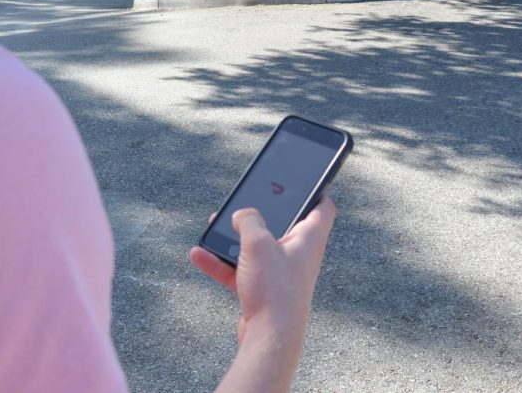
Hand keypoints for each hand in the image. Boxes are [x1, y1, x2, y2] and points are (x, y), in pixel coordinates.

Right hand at [190, 196, 336, 345]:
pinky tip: (199, 255)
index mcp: (308, 238)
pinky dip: (221, 262)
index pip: (323, 208)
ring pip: (257, 248)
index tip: (303, 183)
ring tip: (213, 227)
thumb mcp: (258, 243)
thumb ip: (249, 220)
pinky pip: (241, 269)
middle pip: (283, 225)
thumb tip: (242, 215)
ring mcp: (281, 273)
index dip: (316, 192)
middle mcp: (299, 254)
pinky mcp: (264, 290)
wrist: (269, 339)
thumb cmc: (274, 289)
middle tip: (245, 203)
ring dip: (234, 239)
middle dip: (260, 215)